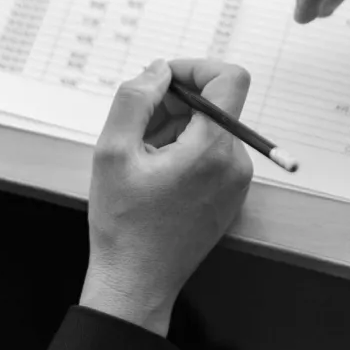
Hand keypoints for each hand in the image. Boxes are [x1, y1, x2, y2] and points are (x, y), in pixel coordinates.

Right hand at [80, 59, 253, 336]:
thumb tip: (158, 70)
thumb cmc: (123, 223)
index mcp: (211, 149)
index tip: (163, 81)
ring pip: (211, 129)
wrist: (137, 282)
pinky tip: (155, 174)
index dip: (195, 67)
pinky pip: (213, 154)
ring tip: (142, 158)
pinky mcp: (232, 195)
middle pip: (214, 104)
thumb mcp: (112, 151)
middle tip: (136, 128)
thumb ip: (134, 98)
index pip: (229, 79)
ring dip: (176, 128)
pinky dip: (185, 150)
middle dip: (174, 103)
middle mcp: (235, 162)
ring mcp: (237, 181)